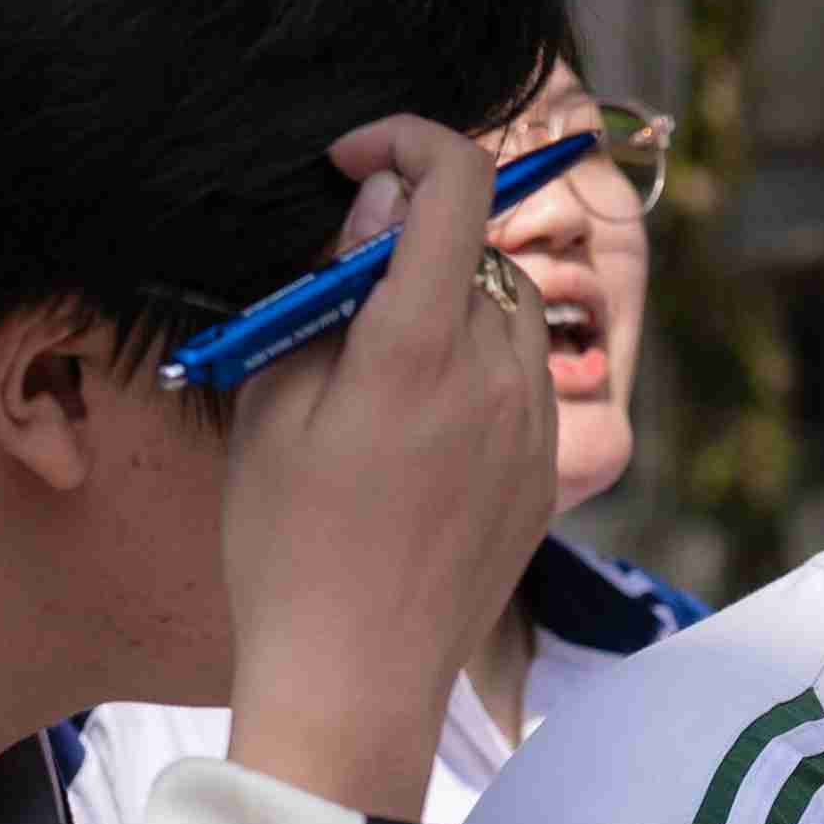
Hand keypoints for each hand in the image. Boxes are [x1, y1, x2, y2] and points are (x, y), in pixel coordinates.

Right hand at [220, 116, 564, 820]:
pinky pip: (527, 380)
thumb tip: (379, 202)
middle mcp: (499, 375)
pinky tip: (417, 426)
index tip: (357, 162)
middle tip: (342, 292)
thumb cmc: (286, 545)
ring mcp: (536, 426)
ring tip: (378, 366)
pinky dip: (480, 366)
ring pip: (510, 311)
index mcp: (422, 347)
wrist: (352, 682)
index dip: (410, 141)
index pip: (458, 182)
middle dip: (414, 240)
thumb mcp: (275, 400)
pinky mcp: (548, 472)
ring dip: (453, 302)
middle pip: (479, 248)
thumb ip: (332, 288)